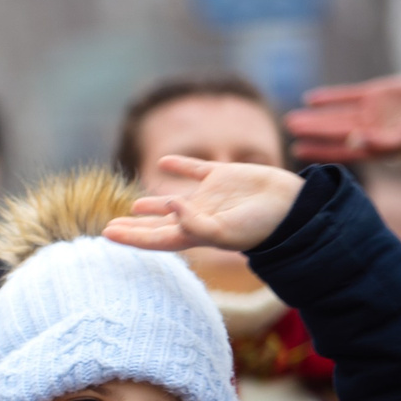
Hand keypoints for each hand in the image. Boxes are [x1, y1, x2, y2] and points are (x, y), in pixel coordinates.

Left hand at [105, 156, 304, 253]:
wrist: (294, 207)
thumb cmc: (261, 226)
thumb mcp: (225, 231)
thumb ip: (194, 223)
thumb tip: (168, 207)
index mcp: (195, 233)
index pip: (155, 238)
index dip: (131, 237)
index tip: (106, 234)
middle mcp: (198, 216)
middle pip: (158, 224)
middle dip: (135, 227)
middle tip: (110, 228)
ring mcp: (210, 196)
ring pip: (173, 199)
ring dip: (153, 203)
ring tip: (133, 206)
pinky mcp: (224, 175)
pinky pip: (196, 169)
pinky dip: (180, 164)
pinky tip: (164, 161)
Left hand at [286, 75, 400, 160]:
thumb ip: (383, 142)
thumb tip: (353, 143)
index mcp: (376, 147)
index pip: (341, 151)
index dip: (319, 150)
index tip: (297, 150)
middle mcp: (370, 131)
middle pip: (334, 131)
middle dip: (312, 131)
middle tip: (289, 128)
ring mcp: (371, 112)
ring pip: (337, 115)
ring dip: (316, 116)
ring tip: (292, 118)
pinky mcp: (376, 94)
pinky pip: (348, 96)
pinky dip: (331, 97)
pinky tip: (310, 98)